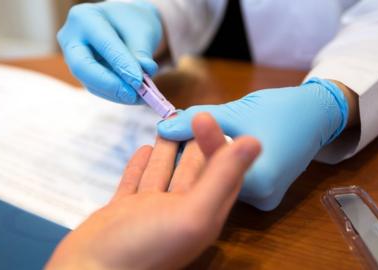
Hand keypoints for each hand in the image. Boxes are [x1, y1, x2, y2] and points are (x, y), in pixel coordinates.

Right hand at [45, 113, 259, 269]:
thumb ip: (221, 179)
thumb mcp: (191, 213)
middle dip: (194, 141)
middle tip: (191, 113)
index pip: (219, 172)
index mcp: (202, 215)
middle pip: (192, 170)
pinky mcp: (123, 211)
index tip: (209, 116)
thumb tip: (254, 141)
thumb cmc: (144, 247)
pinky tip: (144, 148)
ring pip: (164, 172)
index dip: (218, 144)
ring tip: (169, 122)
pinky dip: (142, 165)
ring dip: (169, 149)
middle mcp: (178, 212)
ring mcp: (149, 211)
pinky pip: (137, 181)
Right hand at [57, 0, 161, 103]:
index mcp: (85, 17)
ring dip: (116, 94)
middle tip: (132, 95)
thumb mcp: (142, 31)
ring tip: (140, 98)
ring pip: (89, 82)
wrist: (126, 24)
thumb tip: (143, 76)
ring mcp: (73, 57)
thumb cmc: (133, 22)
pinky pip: (96, 88)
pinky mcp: (82, 74)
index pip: (103, 44)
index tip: (139, 81)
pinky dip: (116, 95)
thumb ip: (141, 53)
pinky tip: (133, 97)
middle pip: (82, 67)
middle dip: (109, 84)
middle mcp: (71, 37)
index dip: (121, 65)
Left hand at [157, 78, 349, 210]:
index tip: (170, 130)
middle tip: (176, 132)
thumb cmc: (280, 110)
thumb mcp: (235, 112)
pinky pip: (234, 180)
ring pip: (222, 179)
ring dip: (207, 160)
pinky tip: (211, 149)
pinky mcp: (265, 193)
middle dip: (194, 154)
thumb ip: (197, 121)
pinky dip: (222, 166)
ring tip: (190, 138)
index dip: (185, 148)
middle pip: (214, 178)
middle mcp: (262, 198)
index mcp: (258, 181)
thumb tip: (163, 128)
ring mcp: (264, 198)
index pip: (207, 167)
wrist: (316, 115)